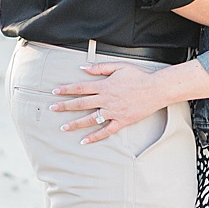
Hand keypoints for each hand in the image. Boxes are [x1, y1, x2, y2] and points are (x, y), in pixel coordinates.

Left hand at [49, 62, 169, 144]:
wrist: (156, 89)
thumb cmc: (139, 75)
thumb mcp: (118, 66)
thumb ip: (99, 68)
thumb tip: (83, 67)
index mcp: (104, 85)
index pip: (80, 88)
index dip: (66, 90)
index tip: (55, 92)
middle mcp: (106, 99)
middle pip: (81, 103)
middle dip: (65, 106)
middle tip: (52, 108)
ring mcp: (113, 112)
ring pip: (90, 119)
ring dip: (76, 123)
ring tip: (63, 127)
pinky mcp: (121, 121)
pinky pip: (106, 131)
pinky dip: (95, 137)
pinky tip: (84, 141)